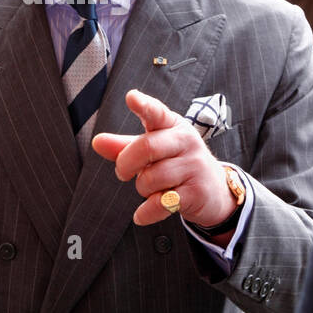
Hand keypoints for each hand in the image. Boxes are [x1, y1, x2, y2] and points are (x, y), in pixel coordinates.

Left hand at [92, 89, 234, 228]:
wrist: (215, 191)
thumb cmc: (177, 164)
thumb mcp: (153, 151)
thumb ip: (124, 146)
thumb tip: (97, 142)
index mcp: (173, 126)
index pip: (157, 113)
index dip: (144, 105)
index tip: (131, 97)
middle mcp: (186, 141)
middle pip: (146, 148)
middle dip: (126, 164)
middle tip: (123, 173)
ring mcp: (194, 166)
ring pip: (151, 179)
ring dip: (142, 189)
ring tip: (151, 189)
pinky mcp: (196, 192)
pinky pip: (161, 203)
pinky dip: (146, 212)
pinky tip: (142, 215)